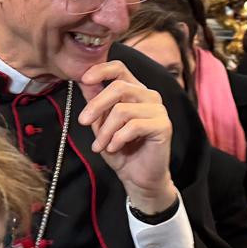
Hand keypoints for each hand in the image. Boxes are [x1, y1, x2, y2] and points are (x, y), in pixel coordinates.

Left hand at [76, 61, 177, 214]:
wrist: (138, 178)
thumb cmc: (121, 150)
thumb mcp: (102, 125)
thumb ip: (96, 103)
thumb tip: (83, 82)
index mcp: (135, 91)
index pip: (119, 69)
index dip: (101, 70)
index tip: (84, 79)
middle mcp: (149, 96)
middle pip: (118, 87)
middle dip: (96, 105)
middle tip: (83, 121)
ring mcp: (158, 110)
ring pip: (122, 110)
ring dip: (106, 130)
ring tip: (100, 146)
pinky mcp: (163, 126)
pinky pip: (133, 126)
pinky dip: (118, 138)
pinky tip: (114, 148)